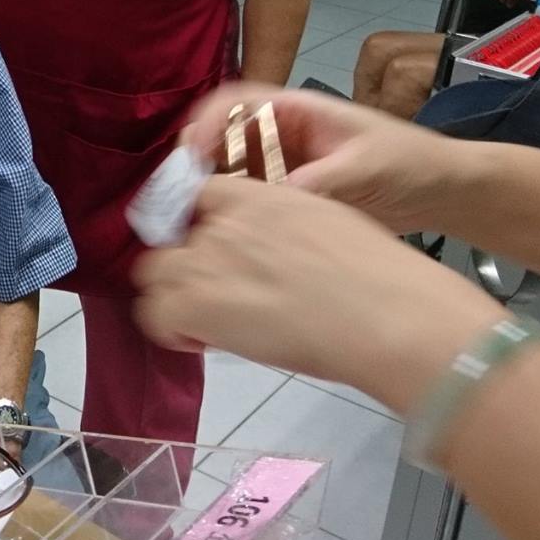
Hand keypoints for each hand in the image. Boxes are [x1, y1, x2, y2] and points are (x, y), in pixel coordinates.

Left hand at [132, 176, 504, 415]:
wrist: (386, 313)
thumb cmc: (379, 277)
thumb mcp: (328, 225)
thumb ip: (285, 231)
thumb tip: (279, 256)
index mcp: (257, 196)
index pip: (200, 197)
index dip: (199, 227)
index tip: (215, 255)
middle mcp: (222, 222)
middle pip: (169, 236)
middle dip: (184, 264)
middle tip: (215, 294)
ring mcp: (204, 260)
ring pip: (153, 274)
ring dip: (173, 295)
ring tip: (207, 322)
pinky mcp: (195, 303)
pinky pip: (154, 316)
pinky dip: (171, 331)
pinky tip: (202, 342)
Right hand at [181, 84, 472, 232]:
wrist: (444, 193)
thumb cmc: (411, 164)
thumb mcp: (365, 168)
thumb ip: (319, 183)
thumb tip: (272, 203)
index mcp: (298, 110)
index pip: (236, 101)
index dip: (208, 122)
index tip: (192, 154)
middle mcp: (283, 134)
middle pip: (223, 138)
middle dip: (199, 164)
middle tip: (183, 200)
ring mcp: (285, 166)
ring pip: (232, 172)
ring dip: (213, 193)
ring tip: (200, 224)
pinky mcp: (291, 197)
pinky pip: (252, 202)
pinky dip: (235, 215)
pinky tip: (230, 239)